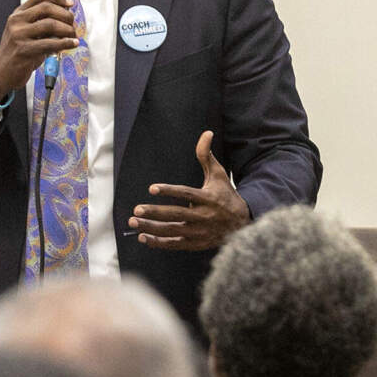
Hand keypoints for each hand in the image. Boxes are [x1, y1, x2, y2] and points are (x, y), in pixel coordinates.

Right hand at [0, 0, 76, 99]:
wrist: (2, 72)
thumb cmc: (17, 53)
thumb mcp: (26, 32)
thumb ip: (41, 23)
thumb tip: (66, 17)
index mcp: (18, 14)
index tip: (70, 3)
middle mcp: (17, 21)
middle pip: (47, 8)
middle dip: (65, 15)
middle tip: (73, 23)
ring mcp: (19, 35)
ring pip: (50, 24)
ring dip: (67, 30)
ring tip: (73, 36)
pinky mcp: (24, 50)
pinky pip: (50, 43)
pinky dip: (66, 43)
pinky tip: (72, 44)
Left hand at [127, 131, 249, 251]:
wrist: (242, 224)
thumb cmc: (226, 195)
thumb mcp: (219, 175)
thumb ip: (207, 156)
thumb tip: (206, 133)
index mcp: (208, 198)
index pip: (186, 194)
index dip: (169, 191)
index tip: (152, 189)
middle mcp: (203, 216)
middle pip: (176, 215)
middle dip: (155, 213)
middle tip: (136, 210)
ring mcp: (199, 232)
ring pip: (172, 231)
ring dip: (151, 228)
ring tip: (134, 222)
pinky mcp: (195, 244)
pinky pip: (174, 244)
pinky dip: (158, 243)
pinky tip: (143, 237)